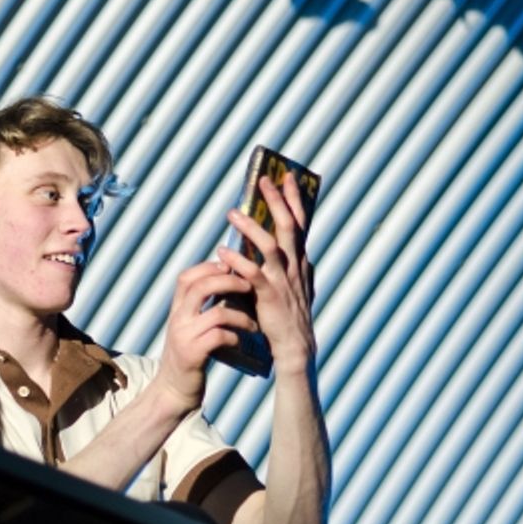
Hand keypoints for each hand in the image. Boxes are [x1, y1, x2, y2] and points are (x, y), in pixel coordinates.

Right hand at [153, 257, 257, 413]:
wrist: (174, 388)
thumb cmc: (189, 354)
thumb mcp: (188, 327)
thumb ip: (198, 308)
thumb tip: (224, 282)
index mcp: (176, 310)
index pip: (186, 277)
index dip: (207, 267)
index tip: (229, 267)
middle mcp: (177, 319)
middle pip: (201, 287)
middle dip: (229, 281)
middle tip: (248, 285)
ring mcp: (184, 336)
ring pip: (217, 313)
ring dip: (241, 316)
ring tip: (252, 324)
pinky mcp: (193, 354)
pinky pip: (220, 337)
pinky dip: (235, 337)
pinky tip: (240, 342)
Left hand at [219, 174, 316, 373]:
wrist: (294, 347)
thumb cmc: (288, 315)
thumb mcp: (294, 283)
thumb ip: (289, 263)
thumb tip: (287, 245)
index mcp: (300, 261)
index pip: (300, 223)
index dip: (294, 199)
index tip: (287, 176)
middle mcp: (295, 267)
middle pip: (288, 227)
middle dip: (277, 202)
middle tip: (263, 181)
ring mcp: (284, 282)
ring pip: (271, 247)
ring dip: (251, 228)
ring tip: (231, 213)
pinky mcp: (270, 297)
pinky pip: (253, 275)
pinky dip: (237, 261)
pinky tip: (222, 252)